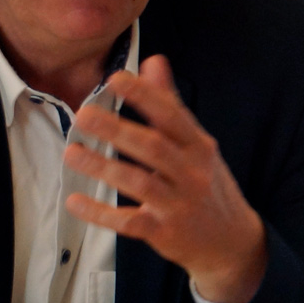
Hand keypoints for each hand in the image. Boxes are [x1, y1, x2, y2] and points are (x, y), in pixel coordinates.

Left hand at [64, 55, 267, 302]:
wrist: (231, 241)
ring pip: (140, 183)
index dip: (145, 96)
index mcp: (199, 146)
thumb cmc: (206, 183)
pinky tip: (75, 201)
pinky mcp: (165, 233)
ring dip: (103, 168)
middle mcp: (192, 172)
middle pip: (153, 148)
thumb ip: (170, 104)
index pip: (172, 115)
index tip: (115, 78)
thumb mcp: (196, 143)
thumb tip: (152, 61)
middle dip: (117, 130)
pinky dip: (101, 214)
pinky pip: (130, 222)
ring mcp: (179, 204)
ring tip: (71, 152)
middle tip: (83, 114)